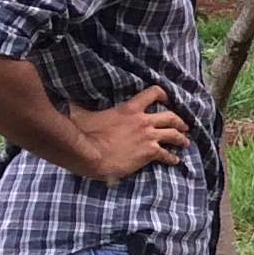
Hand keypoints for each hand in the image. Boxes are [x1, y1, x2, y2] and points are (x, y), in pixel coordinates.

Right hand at [66, 86, 190, 181]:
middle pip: (171, 117)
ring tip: (185, 142)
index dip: (163, 95)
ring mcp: (148, 137)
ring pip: (174, 135)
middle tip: (184, 125)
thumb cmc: (83, 134)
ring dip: (181, 139)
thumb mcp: (81, 114)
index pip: (153, 93)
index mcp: (129, 108)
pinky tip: (175, 161)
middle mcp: (143, 121)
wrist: (89, 154)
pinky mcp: (149, 152)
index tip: (167, 99)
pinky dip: (173, 158)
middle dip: (179, 121)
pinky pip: (167, 155)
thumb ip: (80, 105)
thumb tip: (68, 99)